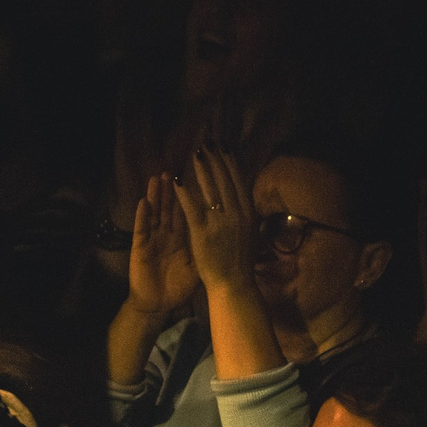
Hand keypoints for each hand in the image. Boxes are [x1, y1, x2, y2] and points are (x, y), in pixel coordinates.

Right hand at [124, 173, 199, 316]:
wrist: (157, 304)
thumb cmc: (177, 286)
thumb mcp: (197, 267)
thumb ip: (208, 250)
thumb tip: (229, 237)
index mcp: (182, 237)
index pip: (188, 212)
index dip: (191, 196)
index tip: (199, 178)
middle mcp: (167, 234)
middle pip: (170, 207)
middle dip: (172, 189)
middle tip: (175, 169)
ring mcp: (152, 239)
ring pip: (154, 212)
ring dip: (155, 195)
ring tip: (158, 178)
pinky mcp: (140, 248)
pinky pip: (141, 229)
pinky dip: (142, 215)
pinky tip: (143, 202)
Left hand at [178, 143, 257, 292]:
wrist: (234, 284)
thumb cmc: (240, 260)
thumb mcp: (249, 232)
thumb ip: (244, 212)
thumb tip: (242, 193)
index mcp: (248, 212)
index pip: (239, 180)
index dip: (230, 161)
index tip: (223, 146)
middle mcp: (237, 213)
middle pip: (225, 179)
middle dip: (215, 158)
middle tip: (207, 142)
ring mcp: (220, 222)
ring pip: (210, 188)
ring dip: (202, 168)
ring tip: (195, 153)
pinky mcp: (203, 232)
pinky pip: (191, 206)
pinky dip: (184, 191)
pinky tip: (177, 179)